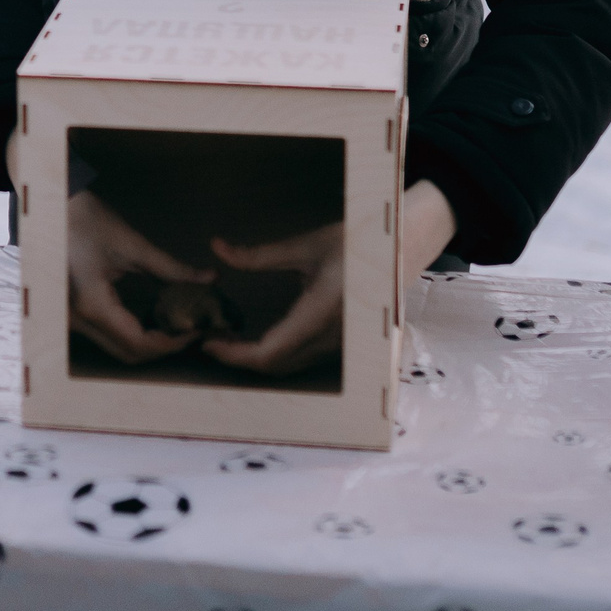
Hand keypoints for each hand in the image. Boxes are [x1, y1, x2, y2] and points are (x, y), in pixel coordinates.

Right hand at [67, 190, 215, 363]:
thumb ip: (172, 269)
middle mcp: (79, 320)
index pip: (139, 343)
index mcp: (93, 304)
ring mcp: (73, 320)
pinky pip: (108, 335)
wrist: (52, 208)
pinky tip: (154, 315)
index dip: (173, 342)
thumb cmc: (87, 219)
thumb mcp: (132, 245)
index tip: (197, 327)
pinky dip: (134, 331)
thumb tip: (210, 279)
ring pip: (118, 348)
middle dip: (164, 345)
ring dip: (149, 341)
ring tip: (177, 320)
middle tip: (192, 326)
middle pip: (129, 353)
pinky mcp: (74, 314)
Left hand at [199, 223, 344, 373]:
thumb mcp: (306, 246)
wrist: (401, 250)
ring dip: (255, 359)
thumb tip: (217, 247)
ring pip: (288, 367)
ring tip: (227, 337)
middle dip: (238, 359)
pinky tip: (255, 337)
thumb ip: (258, 255)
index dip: (234, 355)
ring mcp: (338, 345)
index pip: (270, 353)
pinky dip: (273, 354)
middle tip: (210, 338)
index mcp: (320, 312)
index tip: (209, 342)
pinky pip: (301, 359)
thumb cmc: (354, 243)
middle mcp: (330, 337)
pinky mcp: (339, 344)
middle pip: (275, 367)